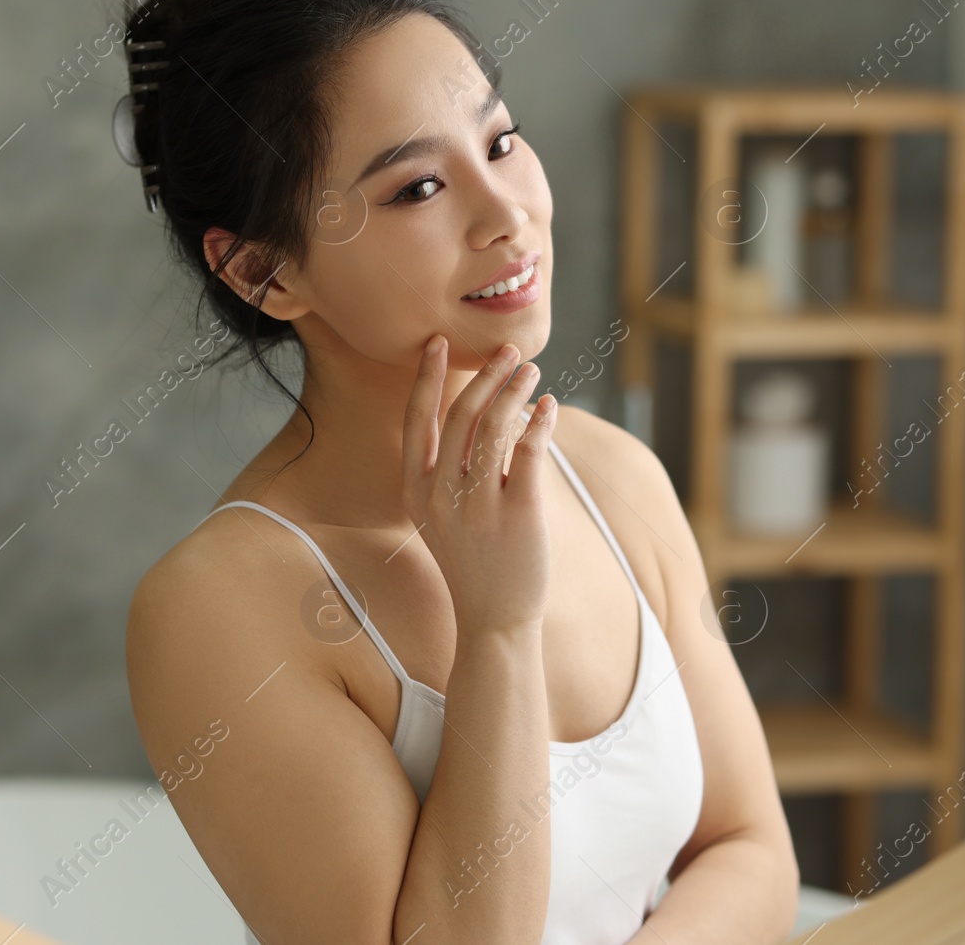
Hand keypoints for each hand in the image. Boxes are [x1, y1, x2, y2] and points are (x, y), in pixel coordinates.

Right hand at [401, 335, 557, 634]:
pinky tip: (549, 407)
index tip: (436, 342)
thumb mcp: (441, 516)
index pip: (416, 420)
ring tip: (532, 373)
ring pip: (495, 426)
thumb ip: (448, 469)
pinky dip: (540, 421)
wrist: (494, 621)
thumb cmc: (473, 562)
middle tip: (509, 351)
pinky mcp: (518, 514)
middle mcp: (441, 495)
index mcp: (415, 492)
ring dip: (516, 390)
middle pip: (461, 414)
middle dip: (486, 374)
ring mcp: (478, 506)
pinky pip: (529, 451)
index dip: (425, 377)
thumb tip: (477, 410)